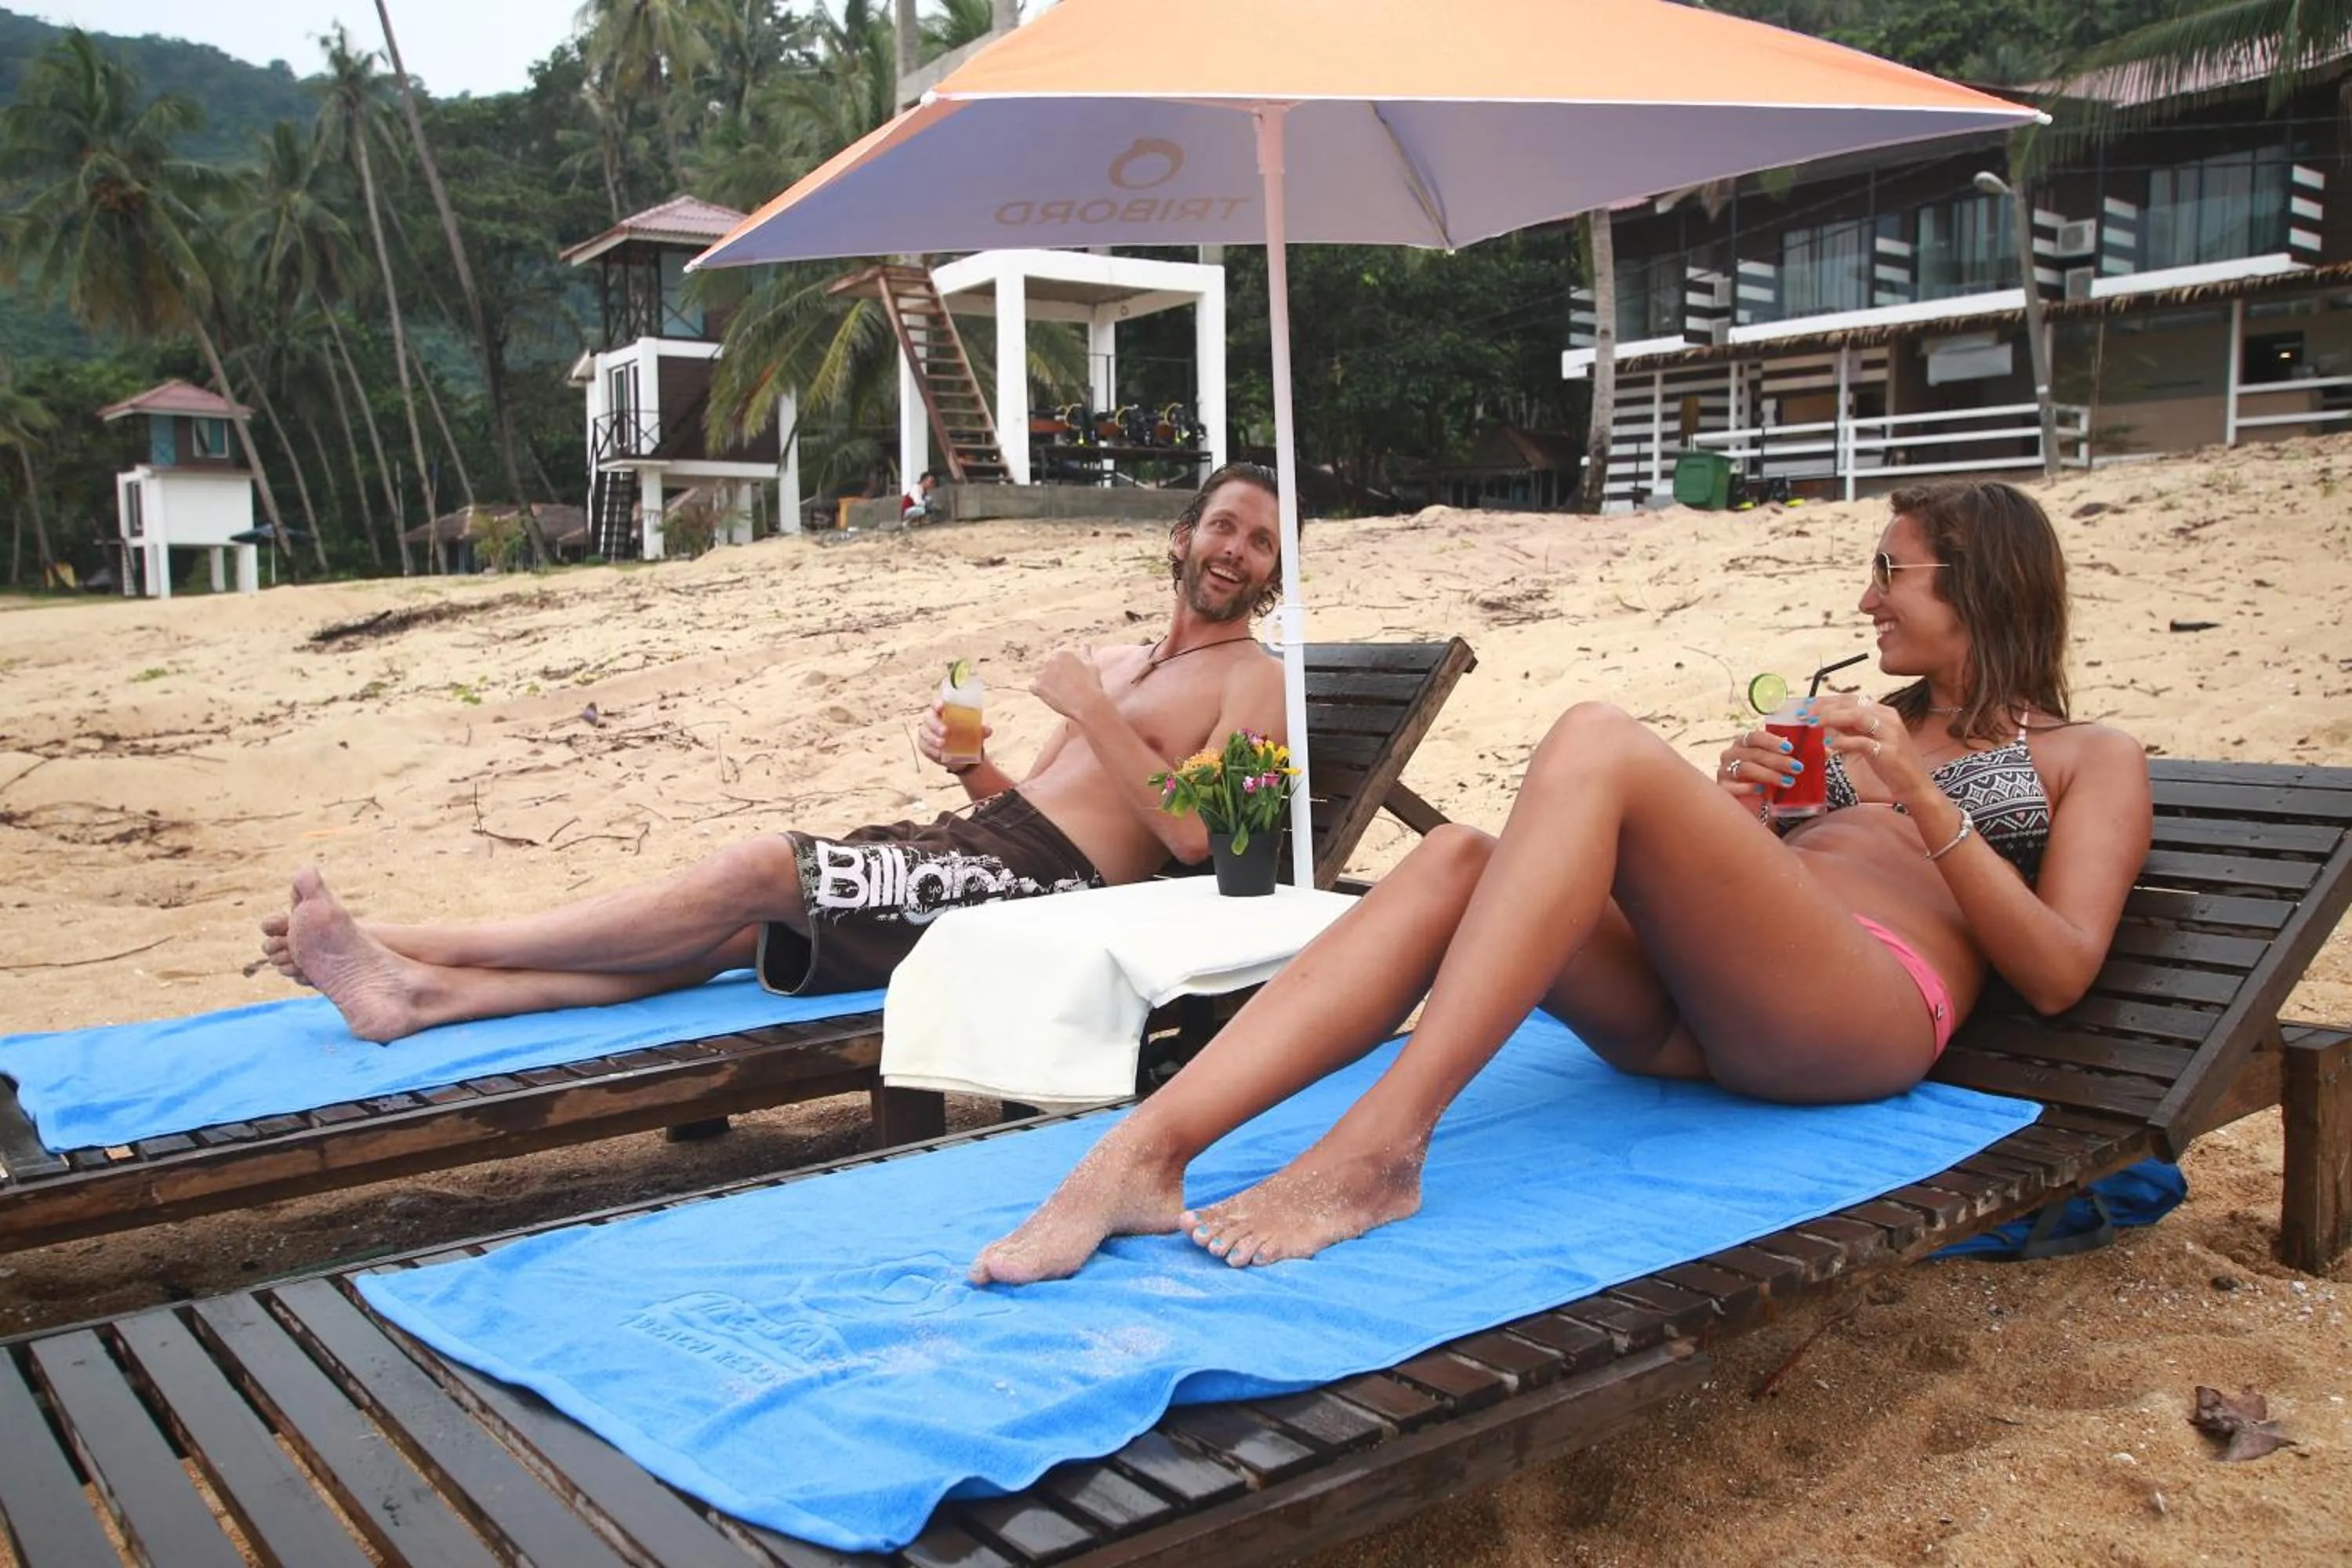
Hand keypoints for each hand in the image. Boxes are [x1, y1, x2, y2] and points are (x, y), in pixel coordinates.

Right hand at [916, 698, 991, 771]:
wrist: (961, 755)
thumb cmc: (966, 736)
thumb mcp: (975, 733)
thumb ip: (981, 730)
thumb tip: (988, 730)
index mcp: (944, 712)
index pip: (937, 704)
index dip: (937, 704)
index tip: (941, 707)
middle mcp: (932, 720)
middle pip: (929, 719)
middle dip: (936, 725)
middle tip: (945, 732)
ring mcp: (927, 732)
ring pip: (925, 733)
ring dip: (933, 738)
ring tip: (942, 744)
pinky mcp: (924, 745)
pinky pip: (924, 746)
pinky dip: (931, 750)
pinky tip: (938, 753)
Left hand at [1030, 646, 1108, 723]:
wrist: (1087, 703)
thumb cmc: (1092, 684)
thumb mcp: (1092, 665)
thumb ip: (1085, 653)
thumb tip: (1085, 644)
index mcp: (1062, 653)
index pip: (1056, 660)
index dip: (1063, 672)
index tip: (1071, 680)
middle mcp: (1050, 660)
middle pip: (1047, 668)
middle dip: (1054, 676)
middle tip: (1066, 688)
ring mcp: (1043, 673)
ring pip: (1040, 678)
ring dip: (1046, 684)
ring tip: (1060, 693)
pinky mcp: (1038, 686)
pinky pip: (1033, 688)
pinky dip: (1039, 692)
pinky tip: (1051, 697)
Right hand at [1716, 721, 1803, 803]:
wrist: (1751, 807)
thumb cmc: (1766, 782)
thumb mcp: (1776, 767)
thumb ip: (1787, 756)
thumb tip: (1817, 746)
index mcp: (1743, 743)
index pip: (1754, 736)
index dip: (1772, 741)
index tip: (1790, 748)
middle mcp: (1730, 754)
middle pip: (1754, 753)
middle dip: (1778, 760)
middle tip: (1797, 768)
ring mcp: (1724, 771)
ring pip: (1746, 768)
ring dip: (1770, 774)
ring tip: (1789, 782)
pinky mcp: (1722, 788)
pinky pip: (1735, 786)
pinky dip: (1750, 788)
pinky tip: (1763, 791)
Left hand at [1807, 693, 1927, 804]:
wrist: (1915, 784)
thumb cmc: (1890, 763)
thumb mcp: (1869, 740)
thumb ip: (1851, 729)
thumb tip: (1826, 720)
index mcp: (1884, 712)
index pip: (1852, 699)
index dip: (1828, 700)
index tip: (1808, 705)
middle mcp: (1888, 717)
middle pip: (1852, 704)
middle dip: (1825, 707)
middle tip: (1805, 714)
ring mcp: (1889, 733)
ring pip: (1856, 716)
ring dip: (1831, 718)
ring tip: (1814, 724)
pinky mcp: (1887, 750)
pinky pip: (1861, 741)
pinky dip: (1843, 742)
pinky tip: (1830, 746)